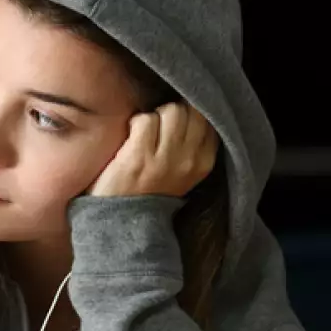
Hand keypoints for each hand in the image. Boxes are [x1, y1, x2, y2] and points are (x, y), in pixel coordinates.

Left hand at [89, 102, 217, 197]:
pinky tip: (130, 138)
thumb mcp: (183, 172)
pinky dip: (135, 123)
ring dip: (154, 116)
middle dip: (171, 112)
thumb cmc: (149, 191)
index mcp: (204, 163)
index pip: (208, 118)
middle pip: (190, 110)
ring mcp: (164, 159)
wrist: (122, 224)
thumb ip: (193, 144)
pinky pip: (144, 119)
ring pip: (170, 111)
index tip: (176, 122)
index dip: (190, 112)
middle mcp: (189, 160)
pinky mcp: (138, 158)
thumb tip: (191, 107)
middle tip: (158, 128)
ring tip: (144, 134)